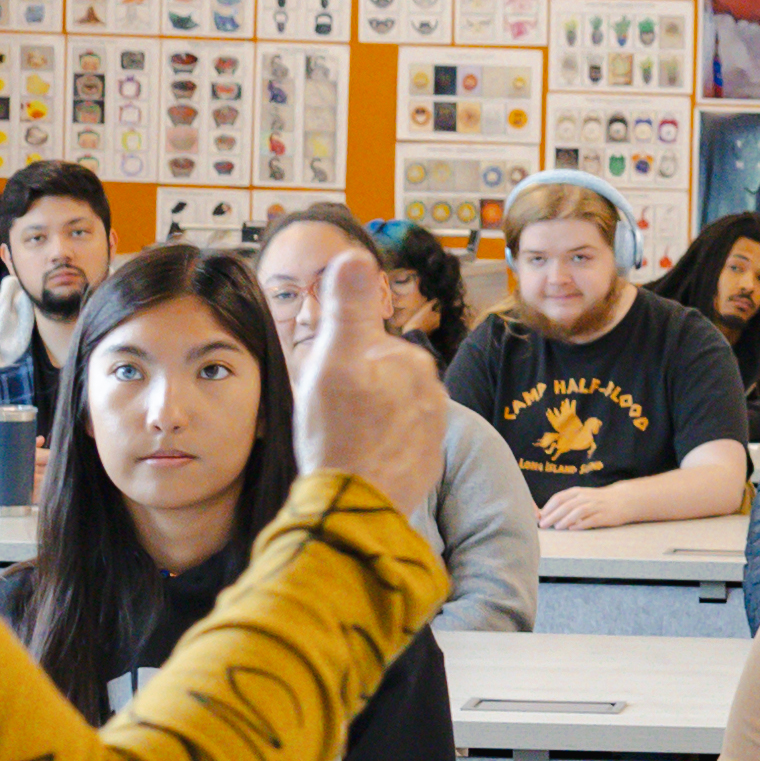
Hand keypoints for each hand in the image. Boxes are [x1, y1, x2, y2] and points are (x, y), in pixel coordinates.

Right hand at [287, 254, 445, 497]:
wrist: (355, 506)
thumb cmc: (339, 434)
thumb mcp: (333, 360)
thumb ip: (348, 306)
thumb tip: (354, 254)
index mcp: (410, 359)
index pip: (366, 347)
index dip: (339, 364)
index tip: (327, 389)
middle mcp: (431, 390)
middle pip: (380, 377)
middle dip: (357, 390)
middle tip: (331, 416)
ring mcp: (433, 428)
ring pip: (390, 409)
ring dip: (369, 419)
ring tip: (344, 440)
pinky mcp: (428, 461)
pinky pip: (398, 441)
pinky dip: (380, 446)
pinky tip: (361, 458)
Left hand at [538, 488, 626, 532]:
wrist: (622, 500)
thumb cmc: (598, 500)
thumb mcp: (583, 497)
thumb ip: (568, 503)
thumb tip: (548, 515)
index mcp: (578, 492)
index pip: (560, 497)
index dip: (548, 507)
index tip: (540, 516)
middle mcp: (586, 497)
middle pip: (566, 505)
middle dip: (553, 515)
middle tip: (543, 524)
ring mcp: (595, 506)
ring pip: (578, 511)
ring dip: (565, 519)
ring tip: (556, 527)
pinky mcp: (604, 516)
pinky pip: (590, 520)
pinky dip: (580, 524)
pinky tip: (572, 529)